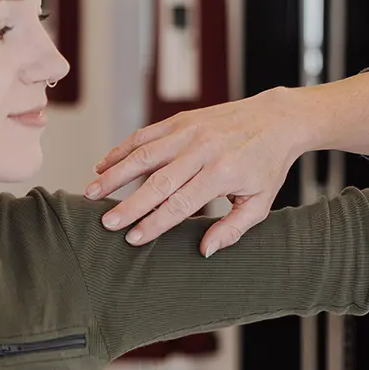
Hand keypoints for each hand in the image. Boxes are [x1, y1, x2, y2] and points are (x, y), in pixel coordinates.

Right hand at [90, 87, 307, 254]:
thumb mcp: (260, 202)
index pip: (182, 203)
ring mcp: (190, 131)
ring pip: (145, 154)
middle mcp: (204, 150)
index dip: (155, 222)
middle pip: (158, 181)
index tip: (133, 238)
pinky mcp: (182, 119)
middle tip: (106, 223)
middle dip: (129, 204)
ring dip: (115, 173)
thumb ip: (233, 229)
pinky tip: (103, 164)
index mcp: (223, 173)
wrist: (277, 118)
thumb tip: (204, 251)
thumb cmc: (267, 164)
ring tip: (91, 192)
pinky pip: (146, 134)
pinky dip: (122, 149)